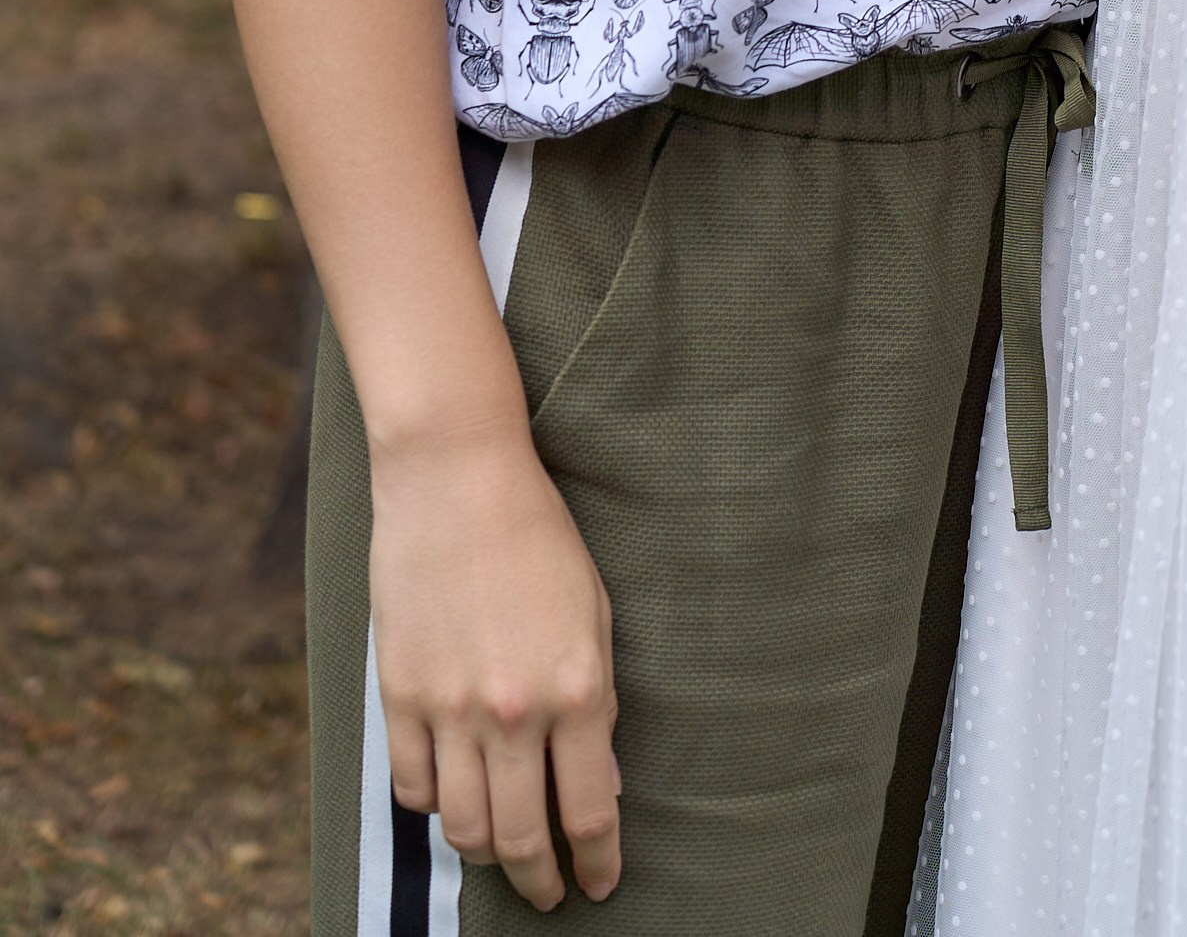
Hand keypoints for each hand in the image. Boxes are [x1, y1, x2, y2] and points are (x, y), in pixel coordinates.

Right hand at [371, 429, 620, 909]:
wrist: (456, 477)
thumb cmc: (539, 536)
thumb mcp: (594, 613)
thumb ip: (598, 702)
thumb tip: (603, 781)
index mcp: (576, 688)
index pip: (591, 811)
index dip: (599, 861)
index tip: (600, 884)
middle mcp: (514, 711)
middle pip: (522, 838)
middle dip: (541, 880)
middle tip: (551, 894)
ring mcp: (449, 708)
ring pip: (463, 827)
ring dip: (486, 857)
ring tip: (502, 856)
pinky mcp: (399, 696)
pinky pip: (412, 789)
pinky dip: (434, 809)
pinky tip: (452, 803)